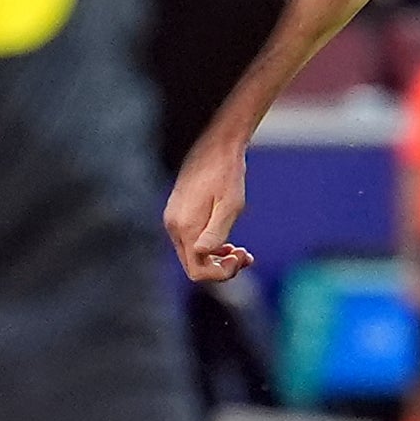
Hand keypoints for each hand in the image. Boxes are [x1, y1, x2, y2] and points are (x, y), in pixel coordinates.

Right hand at [166, 131, 253, 281]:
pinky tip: (227, 242)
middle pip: (193, 266)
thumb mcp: (230, 205)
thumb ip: (216, 232)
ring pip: (192, 254)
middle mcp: (173, 226)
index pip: (197, 271)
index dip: (221, 274)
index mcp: (186, 227)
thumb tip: (203, 254)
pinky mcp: (177, 213)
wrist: (217, 146)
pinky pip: (190, 240)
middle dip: (220, 268)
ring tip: (241, 251)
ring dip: (216, 258)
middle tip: (246, 256)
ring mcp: (173, 219)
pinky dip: (209, 246)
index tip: (241, 258)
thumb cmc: (228, 174)